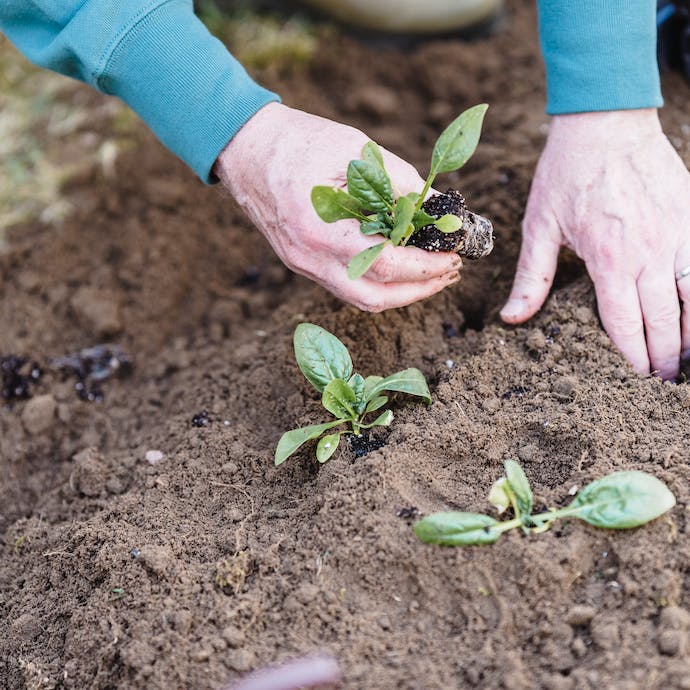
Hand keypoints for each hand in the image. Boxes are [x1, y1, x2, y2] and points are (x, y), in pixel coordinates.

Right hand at [214, 103, 460, 311]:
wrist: (245, 149)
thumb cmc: (297, 142)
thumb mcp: (353, 149)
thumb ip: (398, 182)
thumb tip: (438, 209)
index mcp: (318, 228)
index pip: (383, 264)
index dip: (424, 267)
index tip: (453, 256)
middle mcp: (308, 257)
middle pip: (372, 297)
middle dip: (418, 290)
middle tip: (449, 272)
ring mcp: (303, 265)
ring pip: (359, 298)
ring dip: (401, 292)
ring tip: (433, 273)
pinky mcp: (303, 263)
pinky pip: (346, 285)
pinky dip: (380, 281)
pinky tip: (401, 264)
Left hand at [500, 108, 689, 379]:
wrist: (605, 121)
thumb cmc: (566, 174)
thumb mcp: (539, 227)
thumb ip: (531, 278)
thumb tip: (512, 319)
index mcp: (609, 259)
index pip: (625, 323)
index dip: (632, 356)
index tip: (637, 378)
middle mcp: (650, 252)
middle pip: (665, 321)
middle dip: (665, 358)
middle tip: (664, 383)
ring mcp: (679, 234)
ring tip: (687, 361)